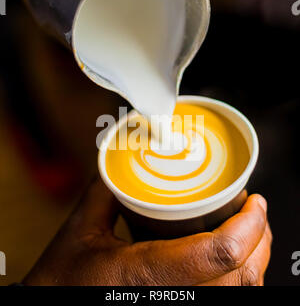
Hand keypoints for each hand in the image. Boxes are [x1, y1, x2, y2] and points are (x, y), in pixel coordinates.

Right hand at [23, 179, 271, 285]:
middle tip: (254, 210)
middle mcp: (172, 298)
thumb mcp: (81, 231)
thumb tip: (119, 164)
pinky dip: (242, 277)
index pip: (219, 253)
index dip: (248, 225)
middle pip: (243, 275)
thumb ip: (104, 192)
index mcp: (148, 275)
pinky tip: (232, 257)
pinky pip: (228, 299)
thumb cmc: (64, 282)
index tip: (255, 201)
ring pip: (243, 291)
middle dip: (259, 238)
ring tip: (249, 228)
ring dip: (255, 256)